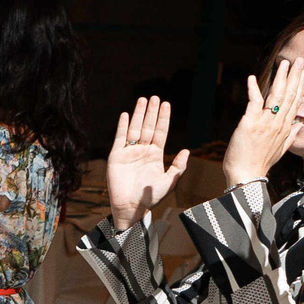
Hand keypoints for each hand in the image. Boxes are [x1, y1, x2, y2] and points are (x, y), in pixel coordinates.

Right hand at [106, 96, 191, 231]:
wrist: (131, 207)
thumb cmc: (151, 197)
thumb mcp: (169, 182)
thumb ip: (178, 167)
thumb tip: (186, 150)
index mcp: (156, 155)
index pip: (160, 132)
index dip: (163, 118)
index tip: (166, 104)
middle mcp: (143, 150)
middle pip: (148, 126)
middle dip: (152, 112)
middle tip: (155, 97)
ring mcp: (129, 152)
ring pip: (135, 128)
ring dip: (138, 114)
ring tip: (142, 100)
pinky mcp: (117, 156)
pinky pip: (120, 137)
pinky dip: (122, 126)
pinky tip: (125, 114)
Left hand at [222, 58, 303, 185]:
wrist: (246, 176)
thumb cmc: (260, 163)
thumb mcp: (281, 149)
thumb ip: (291, 135)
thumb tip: (302, 124)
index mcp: (285, 129)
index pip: (295, 103)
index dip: (300, 87)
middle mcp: (278, 124)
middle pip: (290, 96)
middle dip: (295, 77)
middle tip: (299, 61)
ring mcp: (265, 123)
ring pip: (276, 96)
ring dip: (280, 78)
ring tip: (284, 63)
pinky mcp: (250, 123)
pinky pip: (254, 102)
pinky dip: (253, 89)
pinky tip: (252, 78)